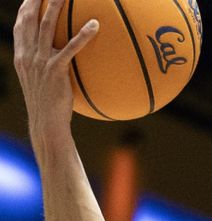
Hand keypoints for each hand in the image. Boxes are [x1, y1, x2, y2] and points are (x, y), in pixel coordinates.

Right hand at [13, 0, 97, 139]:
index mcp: (22, 56)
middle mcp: (28, 55)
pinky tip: (95, 25)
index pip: (21, 24)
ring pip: (46, 26)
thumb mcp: (42, 82)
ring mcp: (40, 62)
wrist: (46, 123)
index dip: (26, 6)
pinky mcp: (55, 71)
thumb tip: (61, 58)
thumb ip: (46, 66)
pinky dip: (83, 35)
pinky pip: (70, 49)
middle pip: (31, 18)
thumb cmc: (49, 106)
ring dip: (56, 6)